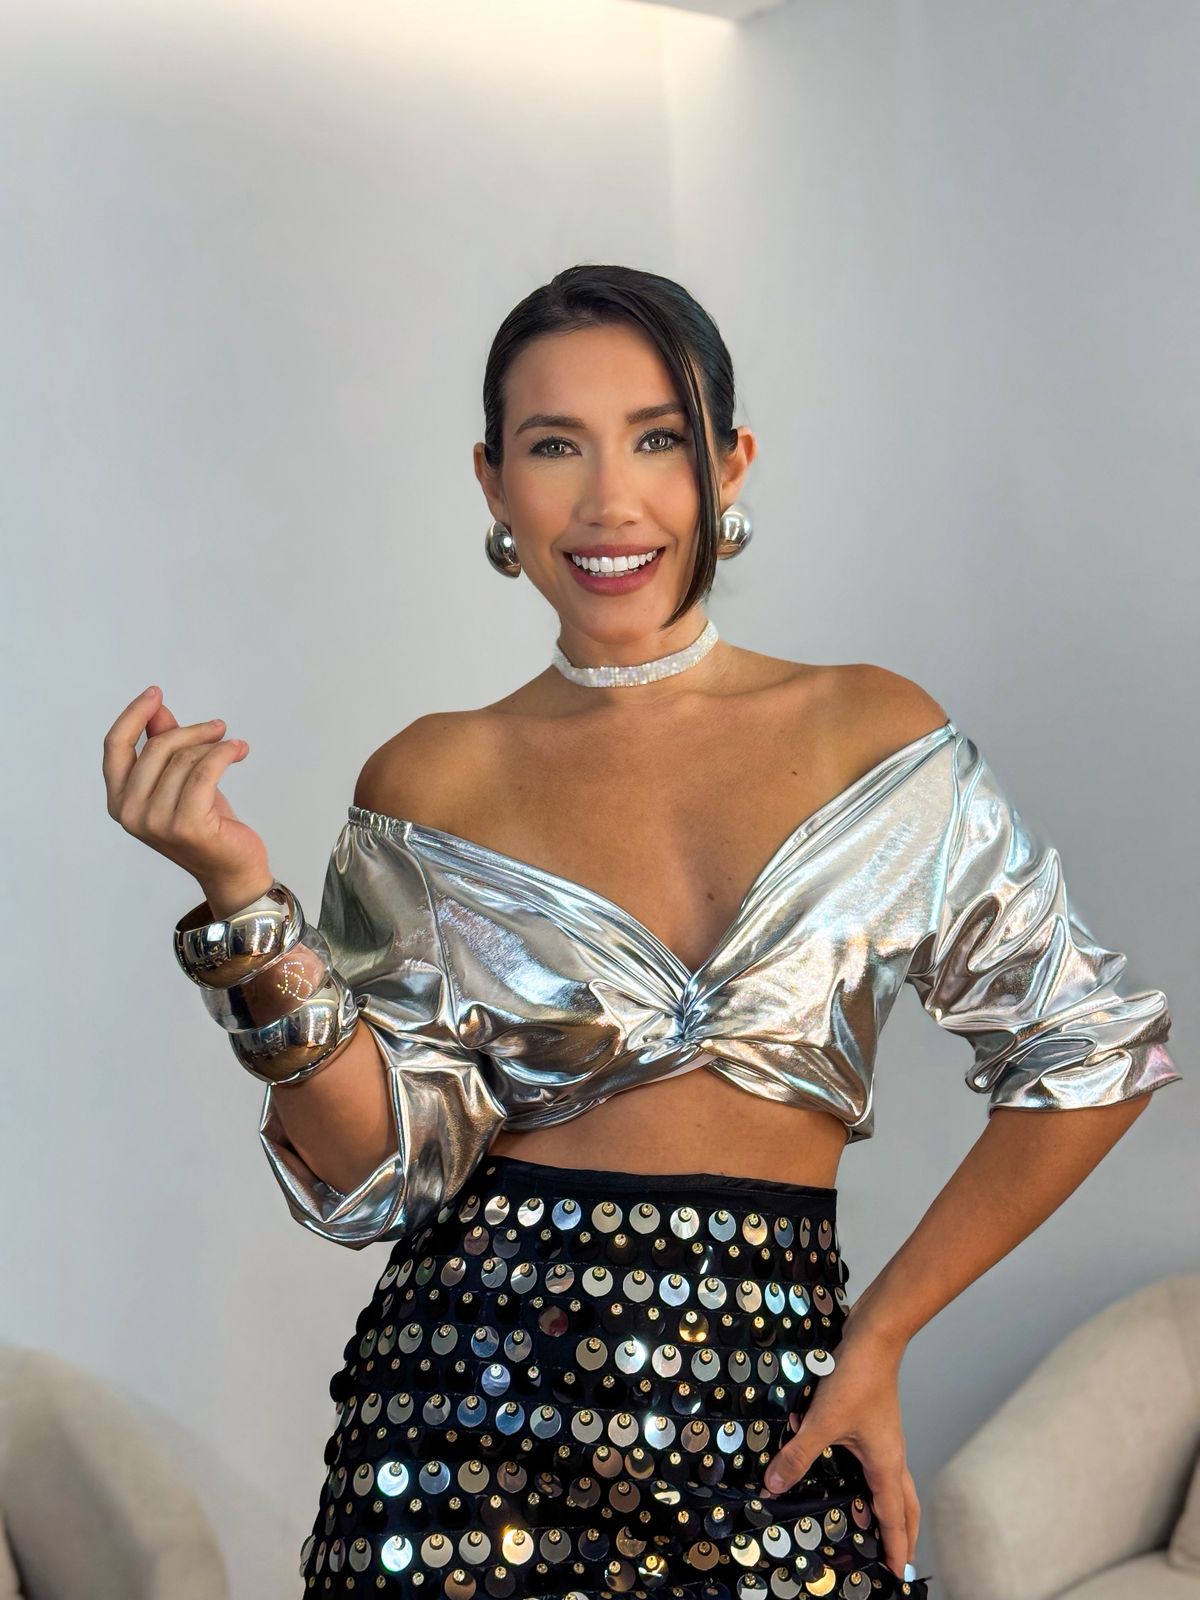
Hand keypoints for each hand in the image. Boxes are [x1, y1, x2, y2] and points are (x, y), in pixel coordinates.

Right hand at [103, 684, 269, 901]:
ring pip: (184, 758)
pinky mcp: (186, 824)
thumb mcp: (178, 779)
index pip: (115, 746)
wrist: (231, 867)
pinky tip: (238, 750)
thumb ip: (162, 746)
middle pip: (156, 747)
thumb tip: (156, 709)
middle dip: (191, 731)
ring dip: (214, 745)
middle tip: (218, 727)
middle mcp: (129, 813)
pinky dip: (224, 753)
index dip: (134, 714)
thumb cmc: (205, 822)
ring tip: (231, 747)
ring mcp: (155, 822)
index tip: (155, 693)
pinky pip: (205, 770)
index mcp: (118, 801)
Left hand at [761, 1318, 919, 1582]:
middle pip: (905, 1505)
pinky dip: (876, 1481)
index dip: (896, 1548)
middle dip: (903, 1533)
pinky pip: (882, 1463)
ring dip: (891, 1507)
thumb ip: (798, 1455)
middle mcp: (891, 1455)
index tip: (899, 1575)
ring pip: (895, 1483)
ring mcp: (886, 1438)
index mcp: (885, 1465)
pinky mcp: (875, 1422)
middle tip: (898, 1558)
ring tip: (878, 1523)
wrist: (874, 1337)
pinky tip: (853, 1474)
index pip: (894, 1517)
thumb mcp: (821, 1421)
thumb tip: (773, 1486)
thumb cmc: (856, 1379)